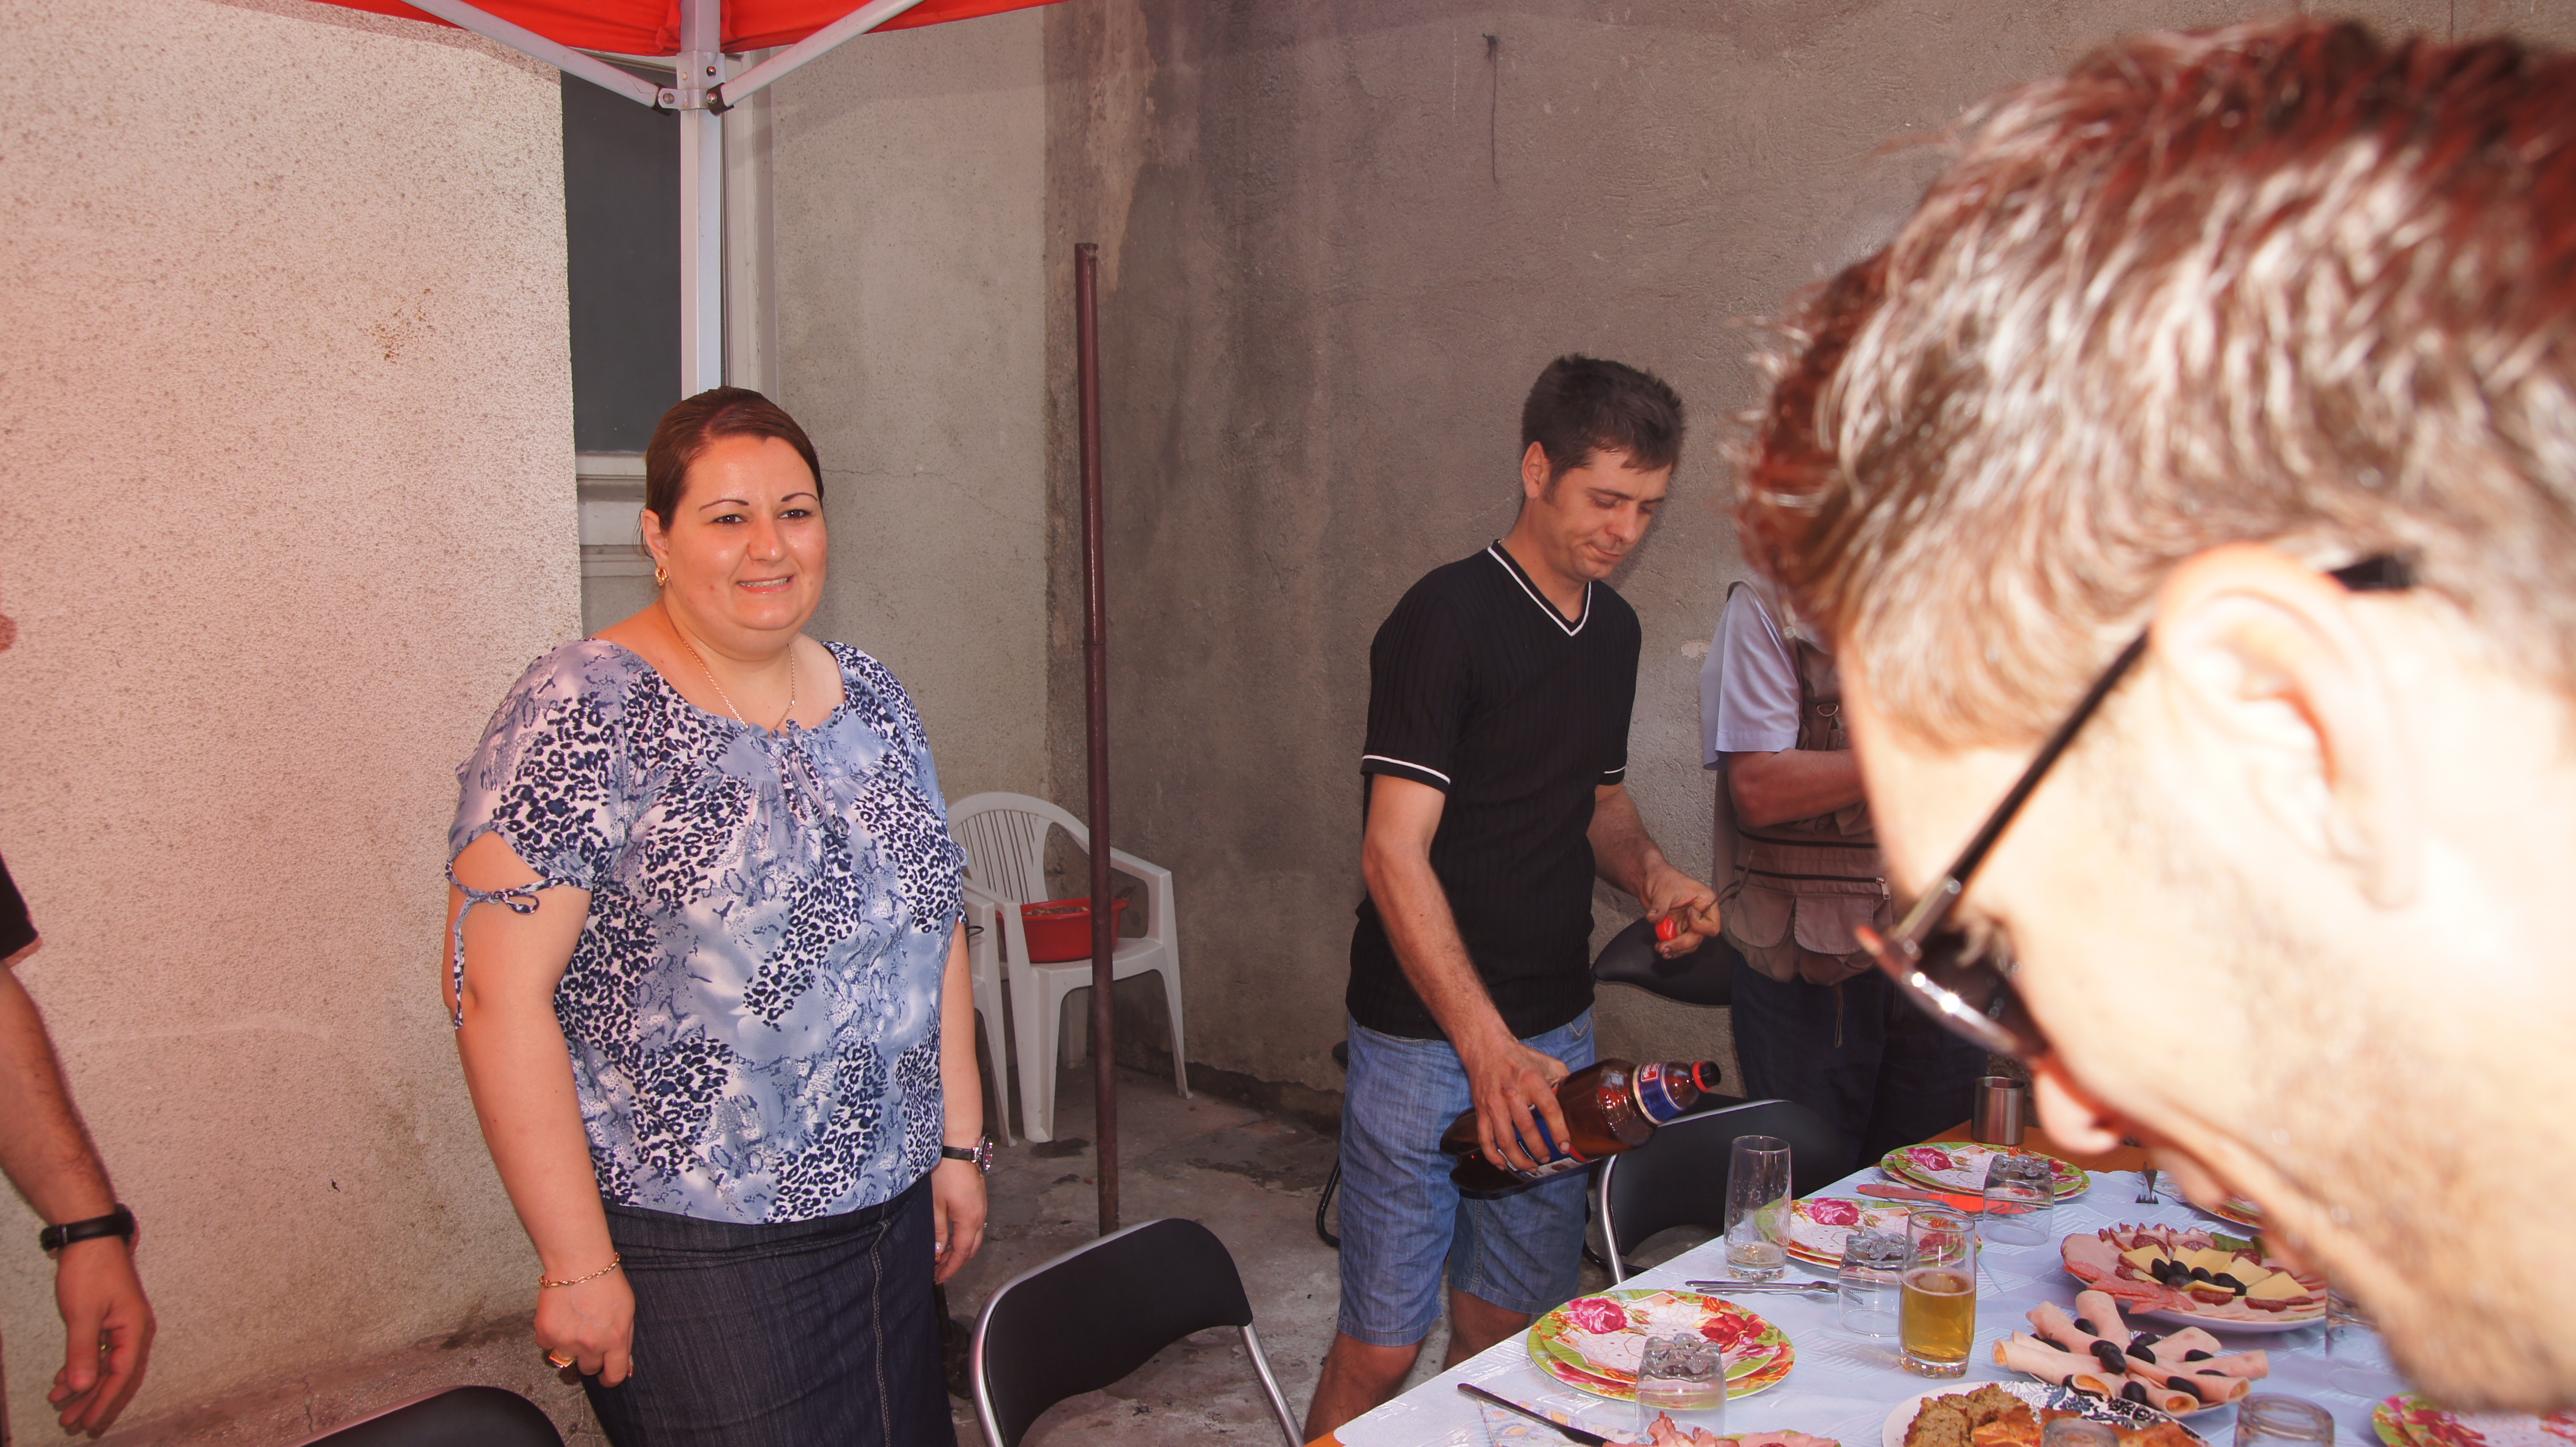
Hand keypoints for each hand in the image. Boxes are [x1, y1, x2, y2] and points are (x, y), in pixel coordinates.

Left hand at [48, 1237, 152, 1432]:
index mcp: (135, 1329)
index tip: (87, 1423)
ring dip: (83, 1386)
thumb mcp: (83, 1314)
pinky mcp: (108, 1320)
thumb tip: (83, 1386)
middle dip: (93, 1401)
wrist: (90, 1238)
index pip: (121, 1375)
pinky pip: (97, 1352)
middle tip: (70, 1424)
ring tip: (60, 1405)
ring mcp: (121, 1325)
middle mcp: (133, 1330)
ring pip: (104, 1365)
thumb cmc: (91, 1271)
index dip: (104, 1402)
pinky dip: (81, 1367)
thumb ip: (83, 1352)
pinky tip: (63, 1379)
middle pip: (116, 1375)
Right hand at [534, 1265, 633, 1385]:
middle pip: (589, 1369)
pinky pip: (546, 1346)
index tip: (606, 1377)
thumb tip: (626, 1366)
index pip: (615, 1375)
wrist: (579, 1263)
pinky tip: (558, 1317)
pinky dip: (550, 1335)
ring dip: (569, 1347)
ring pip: (566, 1360)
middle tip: (588, 1336)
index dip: (610, 1379)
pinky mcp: (547, 1334)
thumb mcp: (628, 1311)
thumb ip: (625, 1339)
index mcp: (615, 1340)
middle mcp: (591, 1346)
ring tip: (573, 1324)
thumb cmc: (606, 1281)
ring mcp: (567, 1342)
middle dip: (590, 1357)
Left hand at [930, 1157, 986, 1284]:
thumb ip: (938, 1231)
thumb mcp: (936, 1205)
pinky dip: (964, 1236)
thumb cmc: (946, 1171)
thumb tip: (938, 1252)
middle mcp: (980, 1216)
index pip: (962, 1253)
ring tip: (943, 1256)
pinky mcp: (978, 1199)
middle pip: (972, 1249)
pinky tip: (952, 1236)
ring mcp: (981, 1207)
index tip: (939, 1277)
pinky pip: (975, 1225)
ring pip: (975, 1237)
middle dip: (957, 1263)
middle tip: (941, 1271)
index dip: (951, 1268)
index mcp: (970, 1220)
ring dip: (961, 1250)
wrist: (958, 1147)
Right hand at [1460, 1037, 1572, 1173]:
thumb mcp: (1546, 1062)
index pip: (1549, 1110)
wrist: (1485, 1047)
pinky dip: (1493, 1155)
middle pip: (1527, 1129)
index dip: (1559, 1131)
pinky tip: (1502, 1164)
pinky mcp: (1481, 1110)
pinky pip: (1485, 1138)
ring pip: (1505, 1139)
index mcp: (1532, 1081)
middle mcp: (1512, 1093)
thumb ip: (1563, 1079)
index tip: (1565, 1145)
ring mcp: (1494, 1103)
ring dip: (1518, 1158)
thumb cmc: (1518, 1057)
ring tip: (1530, 1167)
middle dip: (1539, 1149)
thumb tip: (1579, 1096)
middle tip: (1547, 1158)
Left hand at [1643, 868, 1720, 957]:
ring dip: (1676, 949)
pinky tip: (1662, 949)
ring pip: (1689, 943)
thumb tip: (1654, 919)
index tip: (1686, 914)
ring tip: (1661, 949)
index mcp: (1705, 901)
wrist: (1649, 879)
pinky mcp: (1678, 927)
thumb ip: (1659, 908)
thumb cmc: (1662, 877)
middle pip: (1699, 937)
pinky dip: (1672, 948)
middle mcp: (1700, 914)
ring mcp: (1688, 922)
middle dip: (1682, 944)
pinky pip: (1679, 943)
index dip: (1698, 925)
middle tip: (1666, 947)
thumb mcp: (1662, 891)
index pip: (1712, 925)